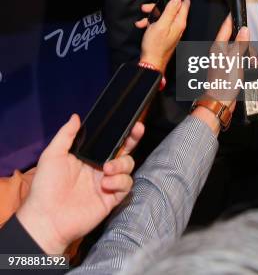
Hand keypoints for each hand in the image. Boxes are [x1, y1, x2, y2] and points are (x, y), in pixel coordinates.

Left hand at [16, 113, 141, 254]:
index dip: (121, 131)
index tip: (130, 121)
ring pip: (128, 165)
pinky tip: (106, 184)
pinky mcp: (111, 198)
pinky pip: (126, 185)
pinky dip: (120, 181)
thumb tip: (76, 117)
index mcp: (88, 156)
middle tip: (136, 130)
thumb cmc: (45, 186)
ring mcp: (107, 182)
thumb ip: (66, 134)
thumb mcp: (52, 155)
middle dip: (133, 139)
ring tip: (107, 169)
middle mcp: (100, 168)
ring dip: (122, 163)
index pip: (109, 140)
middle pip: (124, 150)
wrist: (47, 218)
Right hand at [137, 0, 189, 71]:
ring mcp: (172, 29)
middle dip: (162, 1)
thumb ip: (170, 11)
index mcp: (179, 22)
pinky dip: (151, 21)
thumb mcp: (161, 25)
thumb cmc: (155, 46)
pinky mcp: (166, 33)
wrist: (151, 62)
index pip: (185, 4)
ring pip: (164, 14)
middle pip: (173, 7)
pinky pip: (160, 22)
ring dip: (154, 11)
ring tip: (144, 11)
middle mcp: (178, 25)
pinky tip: (143, 23)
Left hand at [205, 14, 249, 106]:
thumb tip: (244, 30)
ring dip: (251, 58)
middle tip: (253, 57)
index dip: (231, 20)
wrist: (221, 101)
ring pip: (242, 53)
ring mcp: (226, 62)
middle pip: (238, 42)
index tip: (234, 12)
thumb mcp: (235, 59)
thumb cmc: (224, 82)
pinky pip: (242, 63)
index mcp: (218, 48)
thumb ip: (240, 44)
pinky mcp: (231, 71)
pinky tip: (255, 70)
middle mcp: (221, 54)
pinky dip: (249, 66)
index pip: (225, 29)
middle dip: (249, 48)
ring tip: (255, 66)